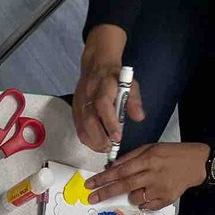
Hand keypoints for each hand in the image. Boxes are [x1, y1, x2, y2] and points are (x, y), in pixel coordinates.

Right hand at [72, 25, 143, 152]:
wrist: (96, 66)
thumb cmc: (114, 77)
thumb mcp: (130, 84)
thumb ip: (134, 101)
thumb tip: (139, 117)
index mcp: (103, 85)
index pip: (103, 105)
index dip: (110, 123)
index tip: (117, 137)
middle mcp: (88, 94)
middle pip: (89, 120)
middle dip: (100, 138)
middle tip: (111, 148)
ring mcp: (79, 103)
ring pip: (82, 127)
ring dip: (93, 142)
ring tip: (105, 148)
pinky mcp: (75, 110)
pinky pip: (78, 128)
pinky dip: (87, 139)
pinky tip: (96, 144)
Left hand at [85, 142, 209, 210]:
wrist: (197, 164)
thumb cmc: (171, 154)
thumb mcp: (151, 148)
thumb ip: (131, 157)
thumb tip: (112, 168)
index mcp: (148, 159)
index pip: (120, 170)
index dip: (103, 178)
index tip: (89, 185)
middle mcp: (152, 174)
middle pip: (124, 186)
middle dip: (105, 192)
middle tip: (91, 198)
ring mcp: (159, 189)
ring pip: (134, 197)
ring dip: (131, 194)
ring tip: (144, 185)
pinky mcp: (165, 200)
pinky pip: (146, 205)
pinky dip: (143, 201)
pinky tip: (152, 192)